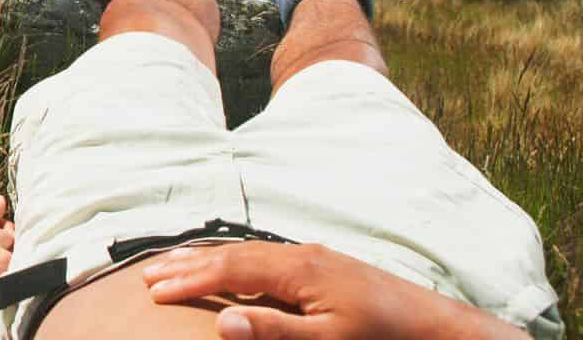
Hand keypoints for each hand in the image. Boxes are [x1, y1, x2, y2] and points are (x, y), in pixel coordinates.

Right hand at [141, 242, 527, 339]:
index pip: (228, 270)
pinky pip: (264, 256)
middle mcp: (299, 255)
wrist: (433, 325)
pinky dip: (234, 260)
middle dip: (188, 263)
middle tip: (149, 273)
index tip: (154, 290)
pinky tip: (229, 268)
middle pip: (231, 253)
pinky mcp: (321, 264)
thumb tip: (223, 320)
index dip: (188, 280)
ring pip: (246, 252)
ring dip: (208, 259)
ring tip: (176, 265)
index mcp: (296, 270)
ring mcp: (310, 257)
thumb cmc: (381, 336)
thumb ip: (274, 330)